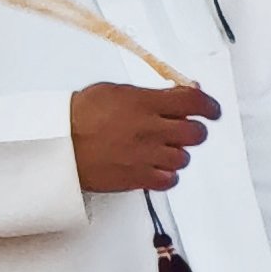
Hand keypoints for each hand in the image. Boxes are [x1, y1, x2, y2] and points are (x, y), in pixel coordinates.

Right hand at [72, 81, 217, 193]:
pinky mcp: (138, 178)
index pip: (193, 101)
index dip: (209, 106)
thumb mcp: (116, 92)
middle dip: (194, 130)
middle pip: (195, 133)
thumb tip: (182, 91)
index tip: (213, 111)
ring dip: (177, 153)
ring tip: (159, 148)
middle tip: (184, 130)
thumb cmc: (80, 115)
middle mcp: (150, 129)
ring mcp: (146, 155)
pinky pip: (170, 179)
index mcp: (144, 103)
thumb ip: (152, 93)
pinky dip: (167, 174)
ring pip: (184, 157)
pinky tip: (155, 166)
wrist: (57, 144)